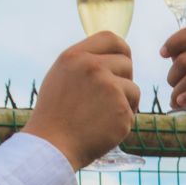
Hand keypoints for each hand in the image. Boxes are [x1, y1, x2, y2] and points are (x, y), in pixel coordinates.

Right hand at [23, 31, 139, 169]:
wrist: (51, 146)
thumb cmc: (55, 115)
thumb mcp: (61, 77)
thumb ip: (84, 64)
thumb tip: (113, 56)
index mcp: (75, 56)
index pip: (110, 38)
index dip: (121, 50)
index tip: (124, 61)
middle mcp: (93, 68)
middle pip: (126, 63)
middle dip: (123, 80)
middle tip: (109, 99)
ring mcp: (109, 88)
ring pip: (133, 89)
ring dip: (125, 102)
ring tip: (102, 116)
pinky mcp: (121, 110)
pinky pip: (132, 111)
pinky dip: (122, 121)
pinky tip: (103, 129)